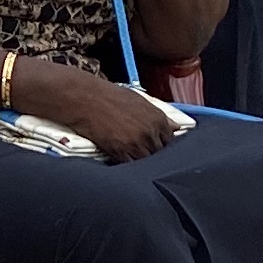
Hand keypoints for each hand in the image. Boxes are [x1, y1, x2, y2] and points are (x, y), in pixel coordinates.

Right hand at [22, 59, 180, 162]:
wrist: (85, 99)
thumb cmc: (109, 96)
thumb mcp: (139, 100)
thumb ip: (158, 116)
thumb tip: (176, 126)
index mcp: (158, 118)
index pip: (171, 140)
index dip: (163, 144)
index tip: (156, 146)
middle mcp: (150, 132)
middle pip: (160, 154)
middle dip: (154, 154)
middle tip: (142, 152)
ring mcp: (136, 144)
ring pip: (147, 162)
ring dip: (142, 162)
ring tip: (132, 157)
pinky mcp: (121, 152)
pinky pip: (131, 166)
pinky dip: (128, 166)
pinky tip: (123, 160)